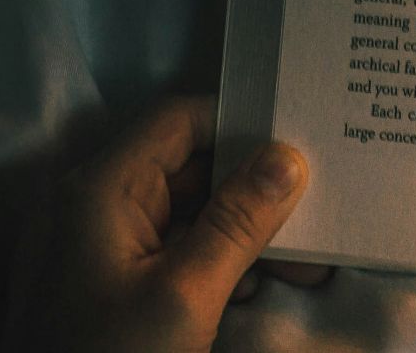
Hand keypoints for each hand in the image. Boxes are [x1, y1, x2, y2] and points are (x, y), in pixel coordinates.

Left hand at [4, 97, 325, 352]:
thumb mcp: (186, 294)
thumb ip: (238, 221)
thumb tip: (286, 157)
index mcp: (100, 191)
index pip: (178, 122)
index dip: (239, 122)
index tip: (301, 137)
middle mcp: (94, 209)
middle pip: (188, 168)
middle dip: (256, 188)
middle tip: (320, 204)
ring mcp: (100, 250)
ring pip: (188, 215)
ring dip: (246, 233)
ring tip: (308, 261)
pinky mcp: (110, 288)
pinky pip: (174, 253)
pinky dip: (219, 264)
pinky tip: (261, 286)